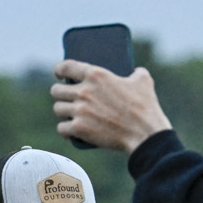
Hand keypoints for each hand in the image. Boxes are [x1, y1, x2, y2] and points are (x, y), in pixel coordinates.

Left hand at [51, 61, 171, 152]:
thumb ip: (137, 73)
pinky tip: (69, 132)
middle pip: (57, 90)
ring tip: (69, 115)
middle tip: (67, 98)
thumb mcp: (144, 82)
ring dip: (63, 112)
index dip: (59, 70)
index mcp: (96, 75)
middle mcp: (84, 91)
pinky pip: (61, 128)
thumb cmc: (146, 109)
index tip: (59, 74)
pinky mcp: (80, 129)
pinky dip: (65, 131)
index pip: (66, 67)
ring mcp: (80, 110)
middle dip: (60, 94)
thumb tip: (137, 72)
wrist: (145, 135)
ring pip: (58, 109)